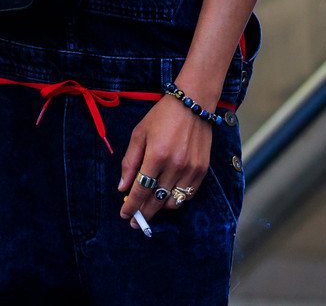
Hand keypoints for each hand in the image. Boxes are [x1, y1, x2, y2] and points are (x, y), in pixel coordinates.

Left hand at [117, 94, 211, 222]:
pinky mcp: (202, 170)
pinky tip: (167, 195)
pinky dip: (176, 199)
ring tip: (151, 205)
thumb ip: (130, 162)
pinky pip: (187, 195)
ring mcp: (191, 169)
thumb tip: (122, 187)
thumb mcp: (139, 134)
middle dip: (143, 214)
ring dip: (159, 207)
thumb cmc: (162, 116)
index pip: (140, 190)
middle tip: (136, 222)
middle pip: (156, 200)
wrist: (193, 103)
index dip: (131, 206)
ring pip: (173, 201)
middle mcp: (175, 166)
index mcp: (156, 155)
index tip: (125, 215)